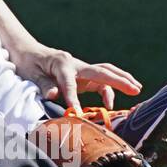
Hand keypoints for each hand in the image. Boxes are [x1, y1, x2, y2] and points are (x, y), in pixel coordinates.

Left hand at [6, 41, 141, 112]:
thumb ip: (44, 85)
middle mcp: (75, 64)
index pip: (70, 84)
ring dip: (122, 80)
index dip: (73, 99)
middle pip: (101, 71)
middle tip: (135, 89)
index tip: (76, 114)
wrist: (29, 53)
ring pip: (106, 72)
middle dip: (119, 81)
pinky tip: (112, 102)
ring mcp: (81, 68)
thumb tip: (55, 95)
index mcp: (61, 64)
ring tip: (137, 89)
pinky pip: (100, 81)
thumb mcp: (31, 75)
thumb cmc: (30, 64)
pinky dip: (109, 90)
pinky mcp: (83, 75)